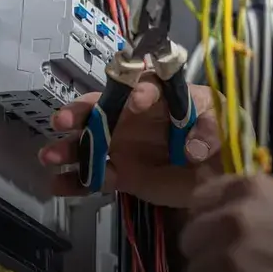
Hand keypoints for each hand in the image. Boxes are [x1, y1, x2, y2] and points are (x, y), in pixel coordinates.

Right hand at [38, 75, 222, 206]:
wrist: (222, 173)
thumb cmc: (222, 133)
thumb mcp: (223, 123)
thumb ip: (210, 130)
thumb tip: (192, 148)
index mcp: (161, 96)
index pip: (145, 86)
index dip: (139, 91)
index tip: (138, 102)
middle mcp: (135, 117)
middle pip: (102, 108)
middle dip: (81, 113)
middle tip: (63, 121)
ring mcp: (126, 145)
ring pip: (90, 142)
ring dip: (68, 148)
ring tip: (49, 156)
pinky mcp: (123, 174)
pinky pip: (95, 176)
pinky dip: (75, 181)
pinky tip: (57, 185)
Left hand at [180, 174, 272, 271]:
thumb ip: (259, 191)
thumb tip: (223, 192)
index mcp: (249, 190)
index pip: (199, 197)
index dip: (205, 215)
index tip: (213, 229)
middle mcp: (232, 220)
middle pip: (189, 238)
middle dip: (204, 251)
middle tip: (225, 264)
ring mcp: (227, 261)